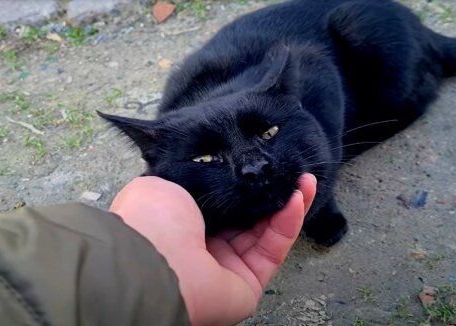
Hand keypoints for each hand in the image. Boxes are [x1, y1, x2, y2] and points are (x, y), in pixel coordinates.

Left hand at [110, 174, 316, 325]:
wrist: (152, 262)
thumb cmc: (151, 222)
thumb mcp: (166, 180)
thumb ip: (196, 175)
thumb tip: (213, 166)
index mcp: (183, 223)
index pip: (224, 202)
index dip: (246, 185)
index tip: (263, 167)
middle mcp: (206, 246)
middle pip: (250, 217)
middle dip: (272, 192)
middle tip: (291, 171)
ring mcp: (228, 266)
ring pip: (267, 231)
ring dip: (288, 204)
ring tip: (305, 180)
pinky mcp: (249, 283)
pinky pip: (274, 249)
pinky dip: (289, 223)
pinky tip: (298, 198)